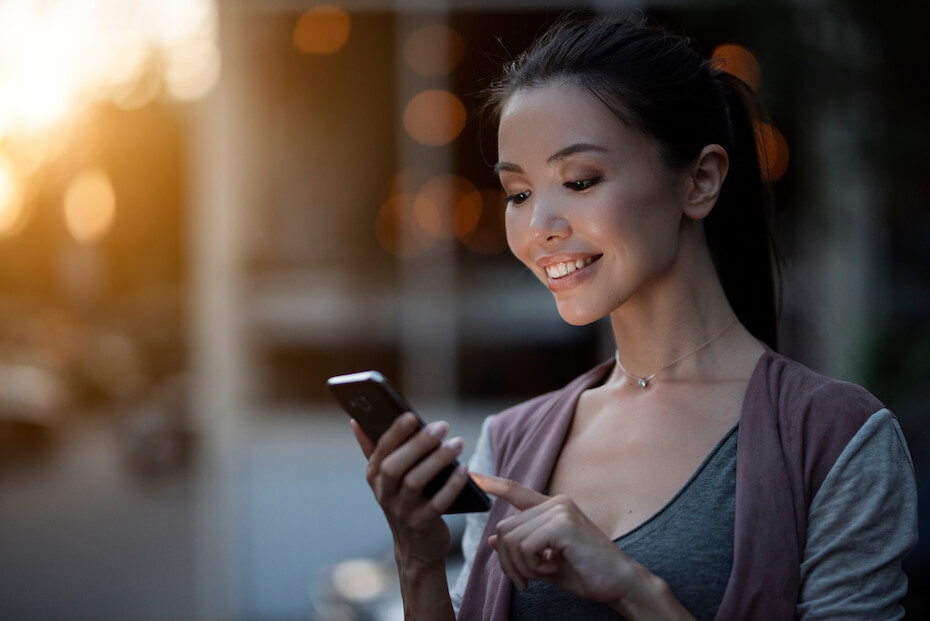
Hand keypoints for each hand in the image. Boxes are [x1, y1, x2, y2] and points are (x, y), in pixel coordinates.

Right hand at [351, 413, 470, 568]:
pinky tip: (464, 469)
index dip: (394, 433)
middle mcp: (384, 494)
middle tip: (441, 426)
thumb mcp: (387, 479)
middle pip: (395, 467)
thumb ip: (375, 450)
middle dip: (418, 444)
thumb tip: (355, 421)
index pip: (380, 451)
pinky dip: (452, 485)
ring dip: (437, 460)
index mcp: (375, 477)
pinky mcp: (422, 525)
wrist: (417, 549)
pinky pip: (437, 503)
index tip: (410, 415)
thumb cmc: (405, 502)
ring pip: (415, 483)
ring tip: (457, 443)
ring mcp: (402, 512)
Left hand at [474, 473, 693, 620]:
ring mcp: (560, 511)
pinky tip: (551, 569)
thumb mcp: (547, 562)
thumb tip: (491, 540)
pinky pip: (524, 546)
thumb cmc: (588, 573)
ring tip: (543, 574)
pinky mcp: (562, 525)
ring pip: (511, 538)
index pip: (516, 490)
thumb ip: (522, 550)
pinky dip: (531, 565)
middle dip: (508, 560)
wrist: (621, 583)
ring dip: (520, 565)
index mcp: (554, 507)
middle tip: (525, 580)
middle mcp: (556, 503)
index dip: (493, 484)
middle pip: (505, 528)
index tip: (473, 476)